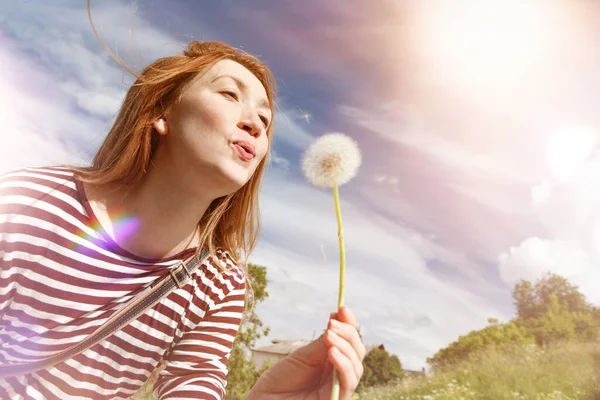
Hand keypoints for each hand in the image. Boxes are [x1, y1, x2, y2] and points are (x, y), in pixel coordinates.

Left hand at [245, 305, 365, 399]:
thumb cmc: (281, 381)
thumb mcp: (303, 356)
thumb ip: (322, 343)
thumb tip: (337, 319)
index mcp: (332, 360)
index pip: (348, 341)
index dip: (349, 324)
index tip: (342, 308)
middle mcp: (339, 374)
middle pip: (357, 352)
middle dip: (348, 334)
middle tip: (333, 323)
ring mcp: (339, 388)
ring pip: (356, 366)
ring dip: (345, 347)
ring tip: (329, 335)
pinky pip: (348, 383)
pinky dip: (343, 365)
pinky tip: (332, 352)